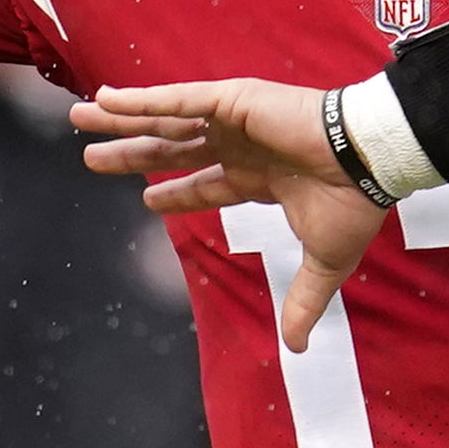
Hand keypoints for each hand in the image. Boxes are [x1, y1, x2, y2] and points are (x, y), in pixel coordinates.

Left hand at [73, 79, 388, 350]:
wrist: (370, 162)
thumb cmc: (355, 202)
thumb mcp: (324, 263)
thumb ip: (303, 301)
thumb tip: (297, 348)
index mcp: (260, 177)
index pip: (206, 186)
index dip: (174, 194)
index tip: (146, 200)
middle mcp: (240, 146)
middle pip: (172, 150)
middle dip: (131, 154)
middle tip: (91, 159)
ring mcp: (233, 121)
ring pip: (164, 120)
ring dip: (121, 120)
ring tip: (78, 119)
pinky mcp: (232, 100)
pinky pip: (176, 99)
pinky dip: (140, 99)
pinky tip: (105, 99)